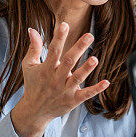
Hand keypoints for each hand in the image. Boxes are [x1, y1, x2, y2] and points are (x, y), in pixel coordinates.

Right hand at [11, 22, 109, 136]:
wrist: (34, 111)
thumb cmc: (33, 84)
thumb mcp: (29, 66)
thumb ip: (33, 48)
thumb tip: (31, 29)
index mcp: (46, 69)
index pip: (53, 50)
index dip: (59, 37)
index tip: (64, 24)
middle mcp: (56, 79)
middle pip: (68, 62)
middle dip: (78, 48)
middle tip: (89, 36)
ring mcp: (65, 90)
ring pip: (77, 78)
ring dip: (86, 69)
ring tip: (95, 59)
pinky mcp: (73, 100)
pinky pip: (86, 94)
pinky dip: (96, 89)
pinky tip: (106, 82)